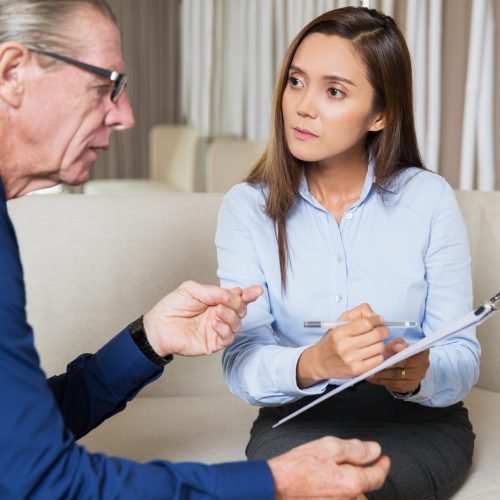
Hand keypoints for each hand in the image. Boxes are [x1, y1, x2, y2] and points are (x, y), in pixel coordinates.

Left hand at [143, 280, 262, 356]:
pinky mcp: (213, 343)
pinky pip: (228, 338)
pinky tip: (215, 324)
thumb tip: (232, 293)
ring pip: (238, 324)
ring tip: (217, 312)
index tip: (257, 290)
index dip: (249, 294)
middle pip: (241, 309)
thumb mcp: (192, 290)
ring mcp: (217, 329)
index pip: (237, 297)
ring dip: (231, 316)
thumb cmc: (172, 307)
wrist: (158, 326)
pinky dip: (224, 330)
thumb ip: (213, 292)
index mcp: (217, 300)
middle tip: (227, 301)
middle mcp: (220, 314)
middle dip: (238, 304)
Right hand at [268, 436, 389, 498]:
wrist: (276, 486)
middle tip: (353, 465)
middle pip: (365, 488)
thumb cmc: (297, 468)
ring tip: (336, 475)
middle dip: (364, 477)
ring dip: (350, 487)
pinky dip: (340, 494)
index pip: (377, 475)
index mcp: (352, 482)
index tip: (384, 459)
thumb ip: (354, 448)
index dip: (382, 464)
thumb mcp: (327, 447)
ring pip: (353, 497)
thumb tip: (374, 450)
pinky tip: (327, 485)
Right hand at [297, 304, 388, 387]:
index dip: (376, 320)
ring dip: (380, 343)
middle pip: (376, 335)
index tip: (378, 319)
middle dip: (383, 330)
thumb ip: (357, 312)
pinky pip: (378, 360)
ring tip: (373, 342)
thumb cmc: (331, 341)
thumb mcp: (339, 322)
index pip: (366, 323)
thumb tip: (374, 315)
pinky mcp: (357, 370)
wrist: (319, 362)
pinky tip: (371, 352)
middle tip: (382, 329)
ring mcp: (351, 360)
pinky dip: (378, 354)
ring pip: (379, 347)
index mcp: (339, 332)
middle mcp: (344, 346)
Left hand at [367, 338, 429, 393]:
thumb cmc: (399, 353)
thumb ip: (396, 344)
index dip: (402, 350)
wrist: (405, 366)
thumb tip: (398, 346)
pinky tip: (371, 378)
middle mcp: (422, 366)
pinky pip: (393, 385)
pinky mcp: (408, 387)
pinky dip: (380, 381)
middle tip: (374, 364)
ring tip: (369, 372)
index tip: (392, 349)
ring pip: (397, 377)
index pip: (413, 351)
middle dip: (388, 364)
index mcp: (421, 352)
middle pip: (404, 365)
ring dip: (381, 375)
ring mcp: (416, 378)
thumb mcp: (397, 345)